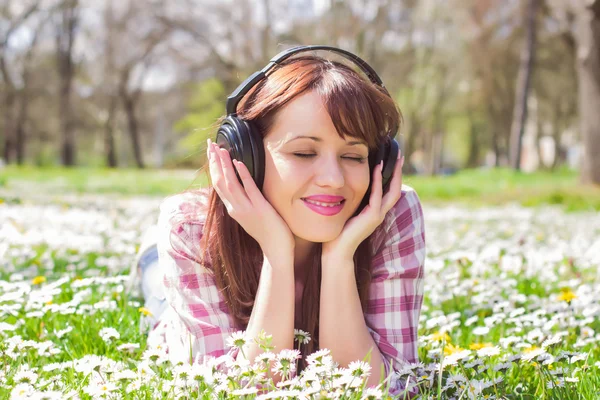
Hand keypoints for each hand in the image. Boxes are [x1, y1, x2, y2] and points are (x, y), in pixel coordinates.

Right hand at [207, 139, 294, 259]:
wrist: (275, 250)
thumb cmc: (267, 233)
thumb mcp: (251, 215)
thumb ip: (244, 202)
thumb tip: (242, 187)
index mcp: (233, 209)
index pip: (218, 185)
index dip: (214, 168)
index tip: (211, 153)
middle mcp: (235, 208)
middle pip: (220, 181)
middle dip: (215, 161)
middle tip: (210, 144)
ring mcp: (246, 208)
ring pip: (230, 183)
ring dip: (225, 164)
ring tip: (221, 149)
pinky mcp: (259, 208)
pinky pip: (249, 188)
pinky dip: (243, 175)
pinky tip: (239, 162)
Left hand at [322, 153, 404, 261]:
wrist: (336, 251)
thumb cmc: (338, 231)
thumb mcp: (347, 210)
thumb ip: (351, 199)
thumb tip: (344, 184)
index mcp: (375, 211)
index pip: (388, 190)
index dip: (392, 175)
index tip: (393, 159)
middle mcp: (380, 213)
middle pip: (396, 189)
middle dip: (398, 171)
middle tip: (399, 154)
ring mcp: (377, 215)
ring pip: (391, 191)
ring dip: (394, 173)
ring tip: (394, 157)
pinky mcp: (371, 217)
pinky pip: (377, 195)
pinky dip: (378, 181)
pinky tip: (377, 168)